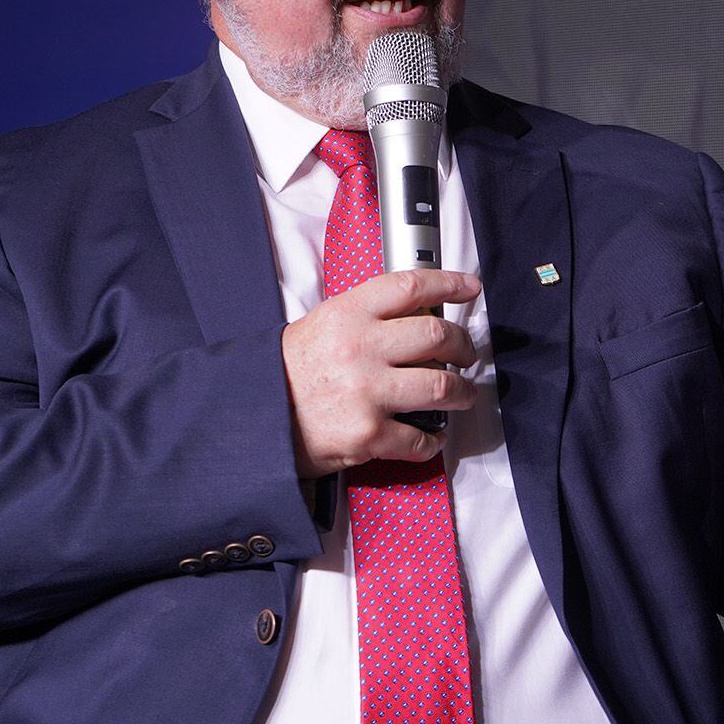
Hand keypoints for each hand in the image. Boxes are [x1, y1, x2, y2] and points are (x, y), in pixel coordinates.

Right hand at [282, 269, 482, 479]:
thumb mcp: (322, 325)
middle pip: (437, 336)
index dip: (448, 284)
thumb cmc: (288, 373)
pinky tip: (431, 435)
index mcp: (348, 315)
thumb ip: (367, 317)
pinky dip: (433, 440)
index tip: (469, 288)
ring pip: (441, 386)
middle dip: (463, 346)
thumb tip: (415, 316)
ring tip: (462, 394)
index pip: (411, 287)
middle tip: (466, 353)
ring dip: (461, 392)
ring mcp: (367, 393)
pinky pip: (420, 438)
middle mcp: (361, 349)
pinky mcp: (369, 434)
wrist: (254, 418)